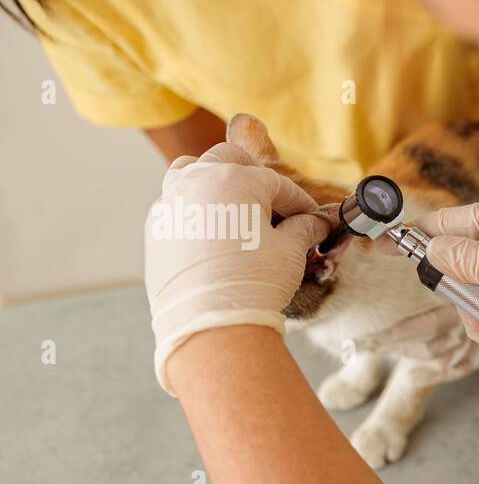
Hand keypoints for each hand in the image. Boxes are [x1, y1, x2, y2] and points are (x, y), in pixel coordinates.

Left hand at [145, 142, 336, 394]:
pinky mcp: (157, 227)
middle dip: (254, 176)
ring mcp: (171, 202)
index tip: (310, 218)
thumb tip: (316, 224)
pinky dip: (196, 210)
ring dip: (215, 182)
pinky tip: (213, 236)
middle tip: (272, 205)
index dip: (299, 202)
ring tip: (234, 209)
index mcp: (236, 180)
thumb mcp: (291, 251)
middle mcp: (198, 181)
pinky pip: (177, 205)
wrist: (210, 324)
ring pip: (191, 172)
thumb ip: (304, 229)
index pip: (277, 183)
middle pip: (229, 160)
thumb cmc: (253, 283)